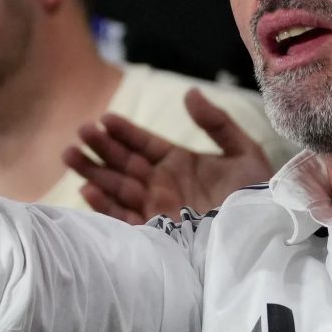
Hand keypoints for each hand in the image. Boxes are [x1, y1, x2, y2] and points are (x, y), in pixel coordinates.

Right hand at [65, 89, 276, 223]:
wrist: (261, 238)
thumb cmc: (256, 197)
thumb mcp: (244, 154)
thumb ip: (216, 123)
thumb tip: (189, 93)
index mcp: (180, 163)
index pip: (144, 144)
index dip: (125, 131)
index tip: (105, 118)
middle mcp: (162, 184)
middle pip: (123, 162)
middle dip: (101, 147)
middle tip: (81, 131)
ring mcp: (156, 208)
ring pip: (116, 186)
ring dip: (93, 171)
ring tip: (69, 154)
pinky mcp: (155, 232)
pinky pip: (122, 217)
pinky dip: (104, 205)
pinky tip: (87, 190)